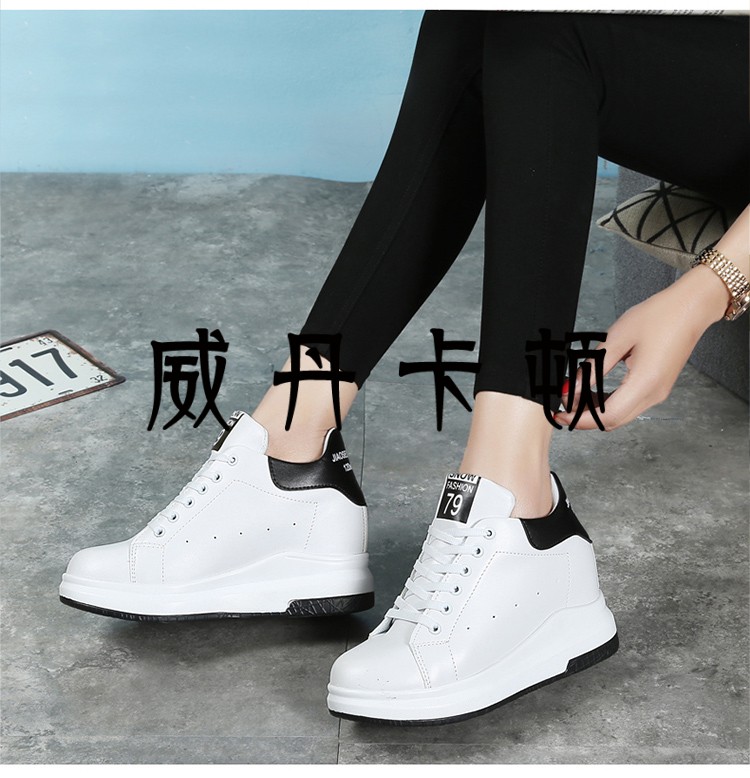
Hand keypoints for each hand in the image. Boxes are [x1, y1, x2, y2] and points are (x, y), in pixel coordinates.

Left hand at [555, 265, 729, 430]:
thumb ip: (592, 367)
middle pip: (613, 421)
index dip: (579, 419)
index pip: (607, 416)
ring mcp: (658, 393)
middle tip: (562, 406)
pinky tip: (592, 393)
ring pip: (620, 415)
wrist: (691, 308)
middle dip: (584, 418)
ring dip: (595, 411)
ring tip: (574, 397)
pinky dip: (608, 404)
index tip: (559, 415)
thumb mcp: (616, 339)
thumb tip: (571, 389)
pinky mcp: (657, 388)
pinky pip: (629, 405)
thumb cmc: (658, 316)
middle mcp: (654, 394)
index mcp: (645, 383)